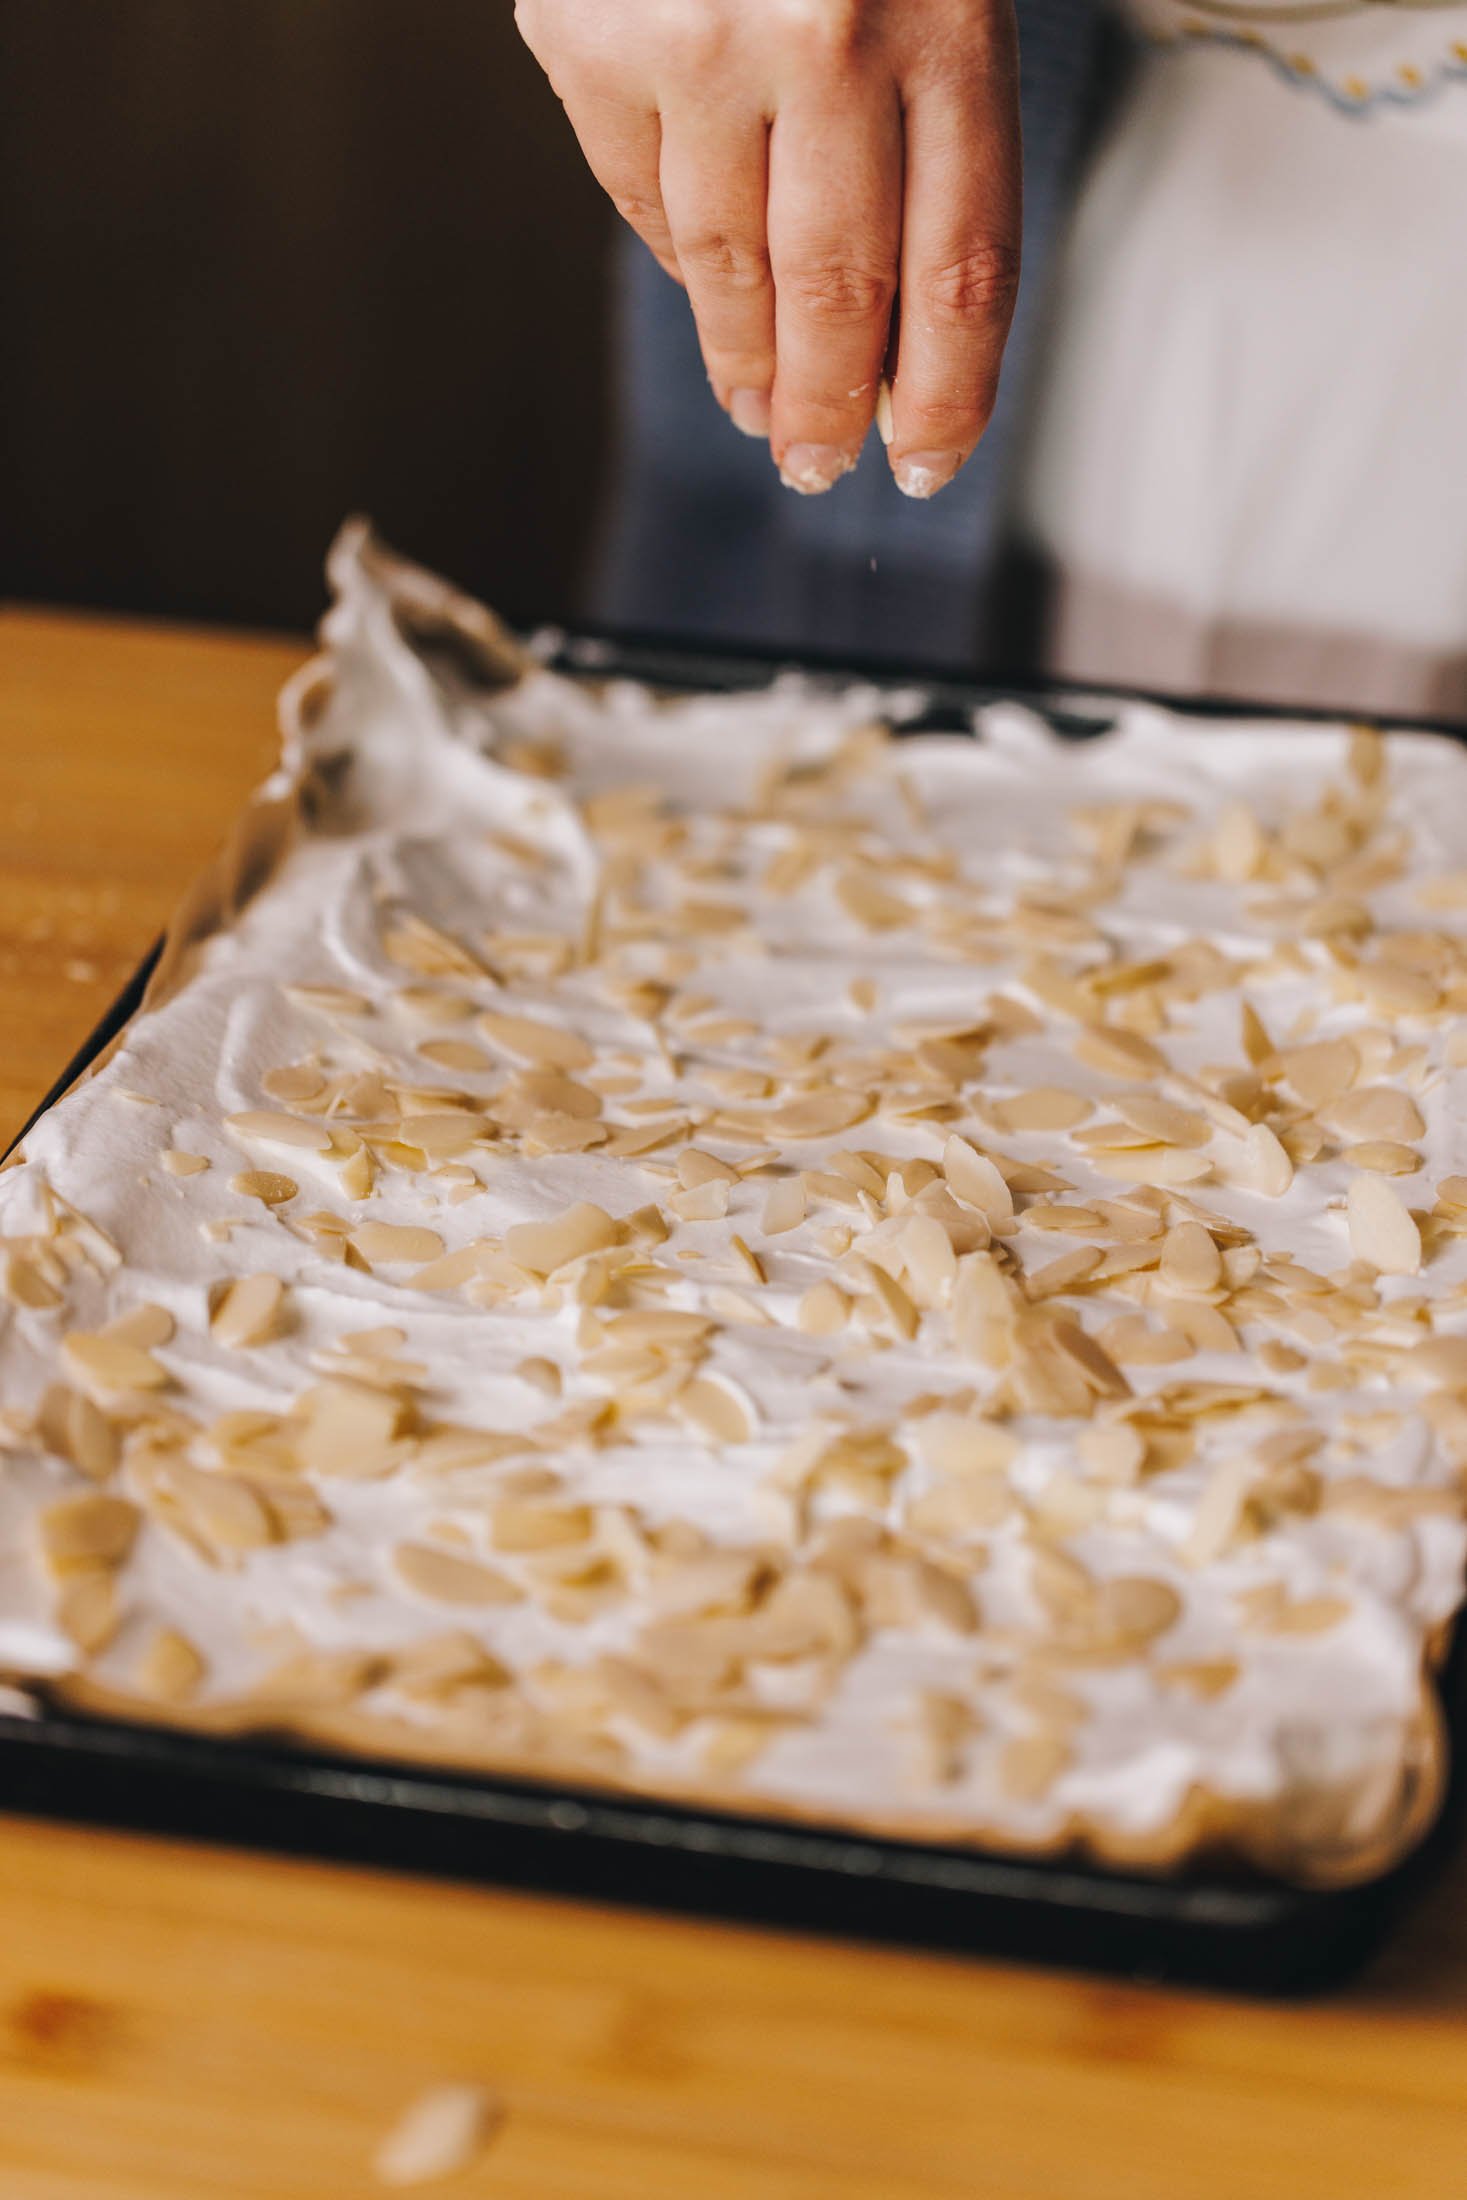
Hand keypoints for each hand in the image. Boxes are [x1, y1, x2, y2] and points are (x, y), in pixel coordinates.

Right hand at [515, 0, 1020, 497]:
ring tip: (759, 410)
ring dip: (745, 361)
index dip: (948, 391)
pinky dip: (675, 252)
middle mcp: (827, 36)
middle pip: (840, 294)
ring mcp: (699, 39)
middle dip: (830, 408)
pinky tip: (708, 287)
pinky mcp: (591, 36)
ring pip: (726, 265)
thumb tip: (898, 333)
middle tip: (817, 467)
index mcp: (949, 16)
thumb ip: (932, 122)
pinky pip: (639, 193)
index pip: (964, 268)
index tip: (928, 460)